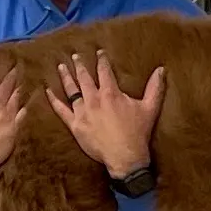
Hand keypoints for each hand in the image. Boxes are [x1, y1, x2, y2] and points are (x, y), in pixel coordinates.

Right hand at [0, 67, 24, 187]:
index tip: (1, 67)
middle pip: (7, 84)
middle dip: (12, 75)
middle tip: (18, 68)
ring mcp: (6, 115)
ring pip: (16, 97)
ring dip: (19, 88)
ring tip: (23, 83)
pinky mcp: (14, 128)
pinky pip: (22, 114)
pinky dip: (24, 107)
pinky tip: (26, 104)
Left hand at [46, 49, 163, 178]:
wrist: (124, 157)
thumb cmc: (137, 133)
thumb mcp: (150, 108)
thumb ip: (155, 88)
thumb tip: (161, 70)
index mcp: (111, 93)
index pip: (104, 71)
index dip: (101, 60)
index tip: (99, 53)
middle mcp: (94, 99)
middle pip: (84, 77)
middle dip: (80, 65)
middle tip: (75, 56)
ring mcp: (83, 112)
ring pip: (71, 90)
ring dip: (66, 77)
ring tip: (61, 67)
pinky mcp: (75, 125)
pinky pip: (61, 110)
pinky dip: (54, 100)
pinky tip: (48, 91)